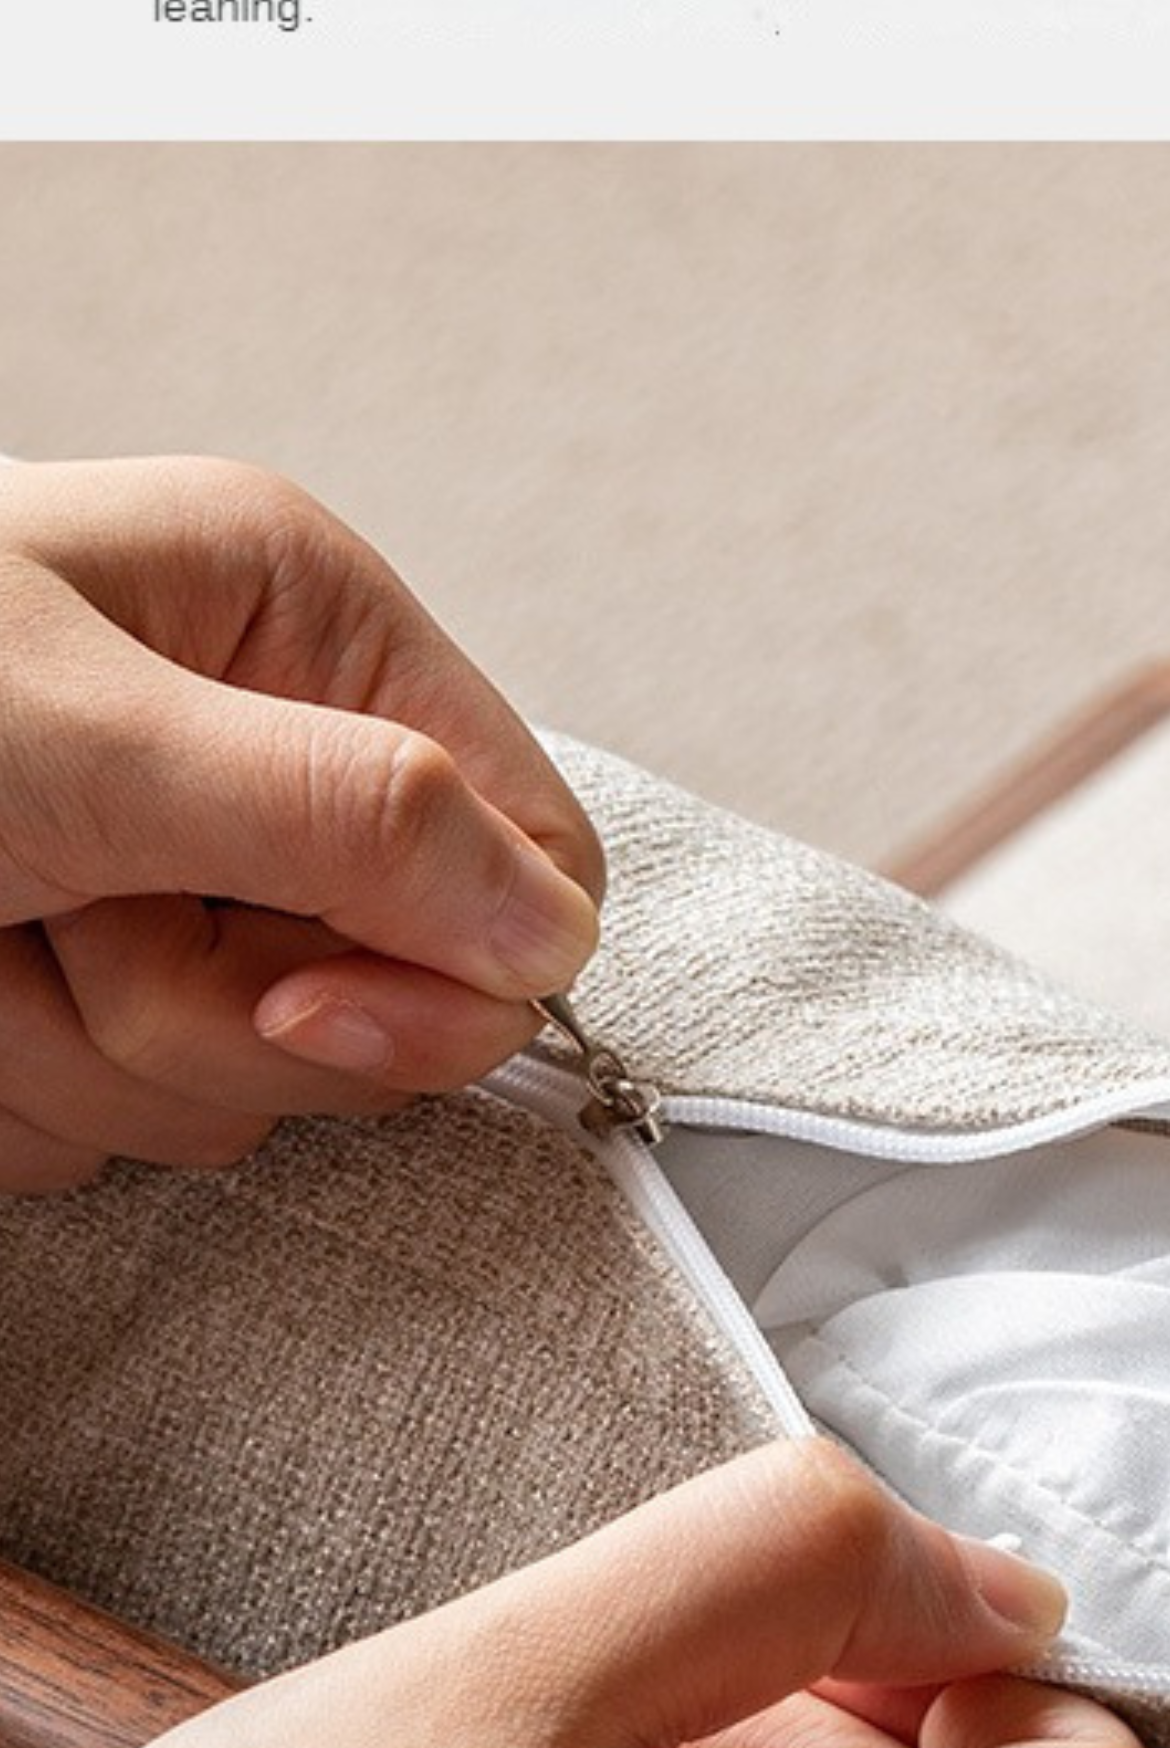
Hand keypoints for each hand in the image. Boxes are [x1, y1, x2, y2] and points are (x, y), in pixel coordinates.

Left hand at [0, 454, 603, 1191]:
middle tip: (65, 924)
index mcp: (296, 624)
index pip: (524, 847)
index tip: (301, 1005)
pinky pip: (124, 1123)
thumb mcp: (86, 737)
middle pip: (389, 994)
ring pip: (247, 1083)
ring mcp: (164, 880)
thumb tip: (539, 925)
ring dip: (84, 1050)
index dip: (450, 967)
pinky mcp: (77, 988)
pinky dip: (16, 1087)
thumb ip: (341, 818)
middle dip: (208, 1007)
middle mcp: (250, 750)